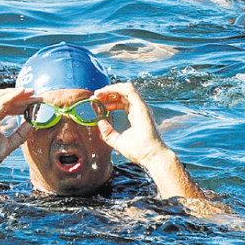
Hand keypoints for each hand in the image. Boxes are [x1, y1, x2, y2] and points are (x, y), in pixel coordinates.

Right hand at [0, 88, 38, 172]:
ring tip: (32, 92)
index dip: (20, 103)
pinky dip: (12, 95)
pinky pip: (1, 101)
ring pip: (3, 97)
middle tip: (36, 96)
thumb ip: (20, 134)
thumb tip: (31, 124)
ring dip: (18, 93)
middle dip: (21, 96)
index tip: (33, 104)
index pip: (7, 106)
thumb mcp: (9, 144)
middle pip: (6, 99)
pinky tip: (22, 93)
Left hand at [94, 82, 205, 200]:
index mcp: (134, 116)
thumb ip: (107, 131)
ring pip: (125, 89)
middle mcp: (138, 109)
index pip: (120, 102)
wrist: (150, 156)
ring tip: (98, 94)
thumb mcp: (116, 140)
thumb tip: (99, 120)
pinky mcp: (141, 106)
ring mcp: (140, 107)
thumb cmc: (138, 151)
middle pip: (121, 94)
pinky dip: (116, 88)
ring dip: (110, 89)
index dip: (108, 101)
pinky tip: (105, 92)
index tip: (96, 103)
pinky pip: (129, 90)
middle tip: (94, 96)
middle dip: (107, 93)